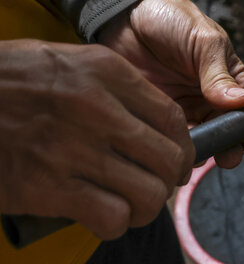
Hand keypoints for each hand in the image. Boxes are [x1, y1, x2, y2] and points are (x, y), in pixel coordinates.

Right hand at [0, 40, 193, 239]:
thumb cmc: (13, 79)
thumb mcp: (69, 61)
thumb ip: (116, 84)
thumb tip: (157, 119)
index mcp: (106, 71)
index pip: (172, 117)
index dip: (186, 146)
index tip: (180, 159)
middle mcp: (96, 108)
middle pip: (169, 157)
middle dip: (173, 179)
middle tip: (160, 184)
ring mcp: (72, 148)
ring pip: (149, 193)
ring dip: (148, 205)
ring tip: (135, 203)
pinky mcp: (46, 186)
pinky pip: (111, 217)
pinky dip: (117, 223)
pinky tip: (106, 215)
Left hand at [98, 0, 243, 167]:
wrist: (126, 15)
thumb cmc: (173, 19)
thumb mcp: (205, 41)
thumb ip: (221, 75)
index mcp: (232, 78)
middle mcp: (214, 98)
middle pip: (231, 132)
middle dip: (233, 148)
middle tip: (228, 156)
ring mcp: (187, 108)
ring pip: (205, 139)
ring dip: (206, 150)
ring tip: (199, 154)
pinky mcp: (161, 114)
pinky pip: (175, 137)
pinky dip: (178, 147)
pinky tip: (177, 148)